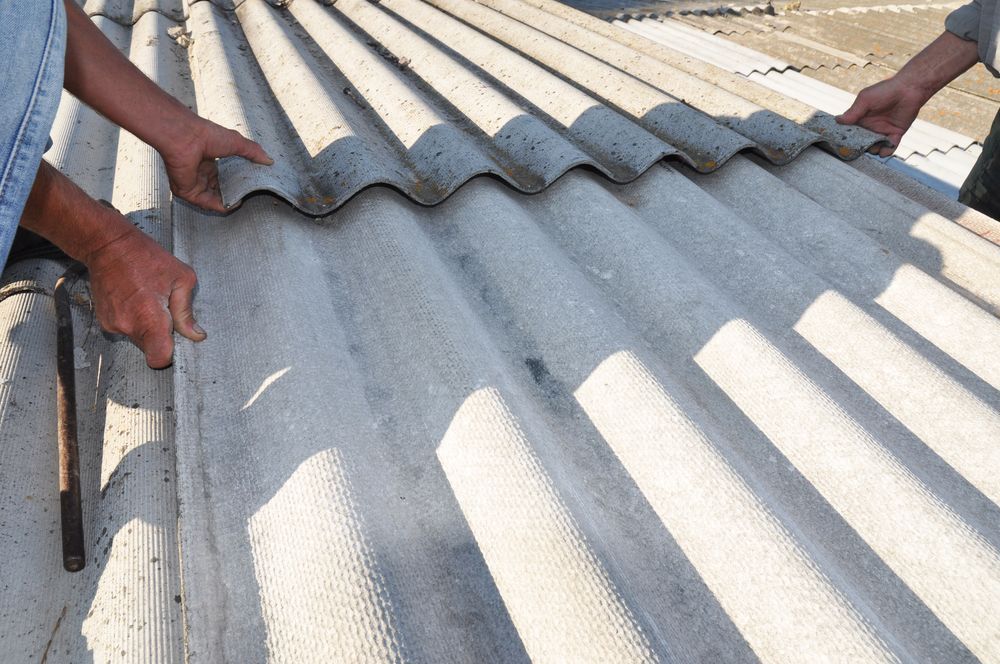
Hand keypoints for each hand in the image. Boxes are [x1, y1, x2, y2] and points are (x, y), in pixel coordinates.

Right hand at [83, 224, 205, 367]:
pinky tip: (136, 299)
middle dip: (162, 335)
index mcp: (148, 318)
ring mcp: (113, 324)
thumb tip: (195, 334)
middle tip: (165, 310)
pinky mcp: (104, 321)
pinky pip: (127, 329)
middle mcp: (127, 325)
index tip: (176, 340)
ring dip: (148, 327)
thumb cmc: (145, 257)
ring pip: (139, 339)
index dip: (170, 354)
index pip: (159, 359)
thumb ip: (186, 311)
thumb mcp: (180, 278)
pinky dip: (134, 320)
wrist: (108, 245)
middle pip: (151, 349)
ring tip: (149, 300)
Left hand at [160, 117, 271, 211]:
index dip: (235, 182)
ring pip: (213, 198)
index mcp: (208, 160)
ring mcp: (194, 182)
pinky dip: (219, 206)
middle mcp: (200, 172)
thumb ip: (253, 152)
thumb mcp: (237, 142)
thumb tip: (269, 160)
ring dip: (228, 202)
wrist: (187, 137)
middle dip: (232, 194)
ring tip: (243, 202)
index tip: (249, 185)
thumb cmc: (207, 135)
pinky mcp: (188, 192)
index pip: (222, 176)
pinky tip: (233, 205)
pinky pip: (206, 203)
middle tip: (248, 196)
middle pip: (218, 189)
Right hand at [835, 76, 929, 156]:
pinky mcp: (895, 134)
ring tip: (874, 147)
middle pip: (861, 143)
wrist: (909, 89)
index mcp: (860, 119)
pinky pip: (889, 148)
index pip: (850, 133)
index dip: (846, 139)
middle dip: (860, 147)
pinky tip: (884, 150)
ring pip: (874, 148)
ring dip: (873, 150)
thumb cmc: (885, 90)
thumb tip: (837, 120)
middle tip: (860, 147)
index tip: (843, 144)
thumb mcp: (865, 99)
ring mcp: (882, 131)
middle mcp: (870, 127)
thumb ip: (853, 112)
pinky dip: (886, 152)